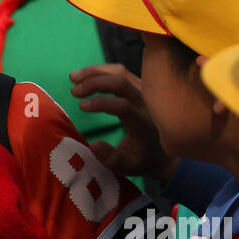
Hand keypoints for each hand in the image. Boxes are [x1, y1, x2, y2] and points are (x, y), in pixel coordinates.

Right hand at [69, 63, 176, 179]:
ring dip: (95, 72)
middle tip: (73, 91)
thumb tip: (93, 144)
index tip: (81, 107)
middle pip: (121, 83)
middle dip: (94, 83)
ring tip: (73, 77)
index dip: (100, 103)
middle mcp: (147, 104)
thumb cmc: (142, 159)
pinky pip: (121, 72)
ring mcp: (145, 92)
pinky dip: (101, 71)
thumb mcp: (128, 167)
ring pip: (120, 72)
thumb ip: (111, 158)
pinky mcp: (140, 86)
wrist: (164, 152)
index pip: (123, 106)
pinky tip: (86, 76)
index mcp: (143, 124)